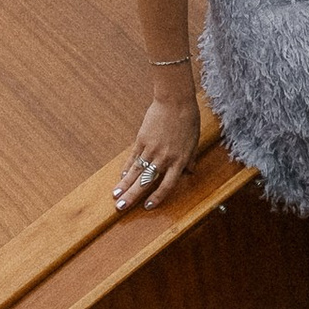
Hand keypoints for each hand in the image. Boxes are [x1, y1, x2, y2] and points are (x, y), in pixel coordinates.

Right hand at [113, 89, 198, 214]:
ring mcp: (151, 149)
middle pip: (145, 181)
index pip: (166, 185)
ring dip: (124, 184)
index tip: (147, 206)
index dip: (156, 197)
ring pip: (136, 171)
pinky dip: (127, 167)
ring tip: (115, 195)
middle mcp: (164, 158)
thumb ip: (190, 158)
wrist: (175, 101)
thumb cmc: (188, 120)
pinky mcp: (142, 139)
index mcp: (178, 161)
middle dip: (132, 196)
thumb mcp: (193, 141)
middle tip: (120, 207)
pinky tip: (121, 176)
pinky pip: (133, 156)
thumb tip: (191, 171)